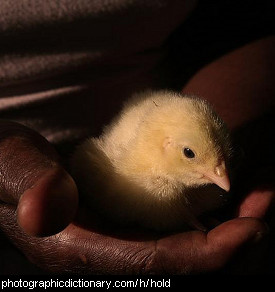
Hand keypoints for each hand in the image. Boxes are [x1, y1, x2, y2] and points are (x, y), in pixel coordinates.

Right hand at [0, 121, 270, 274]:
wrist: (2, 158)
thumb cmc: (3, 162)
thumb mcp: (13, 167)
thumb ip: (33, 185)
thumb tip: (55, 203)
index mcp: (76, 245)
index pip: (153, 262)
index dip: (205, 254)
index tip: (249, 231)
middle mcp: (99, 248)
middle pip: (176, 260)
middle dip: (227, 241)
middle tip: (263, 207)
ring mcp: (110, 234)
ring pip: (177, 244)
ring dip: (219, 226)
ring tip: (253, 198)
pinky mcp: (116, 217)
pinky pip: (166, 226)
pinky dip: (197, 214)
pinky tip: (215, 198)